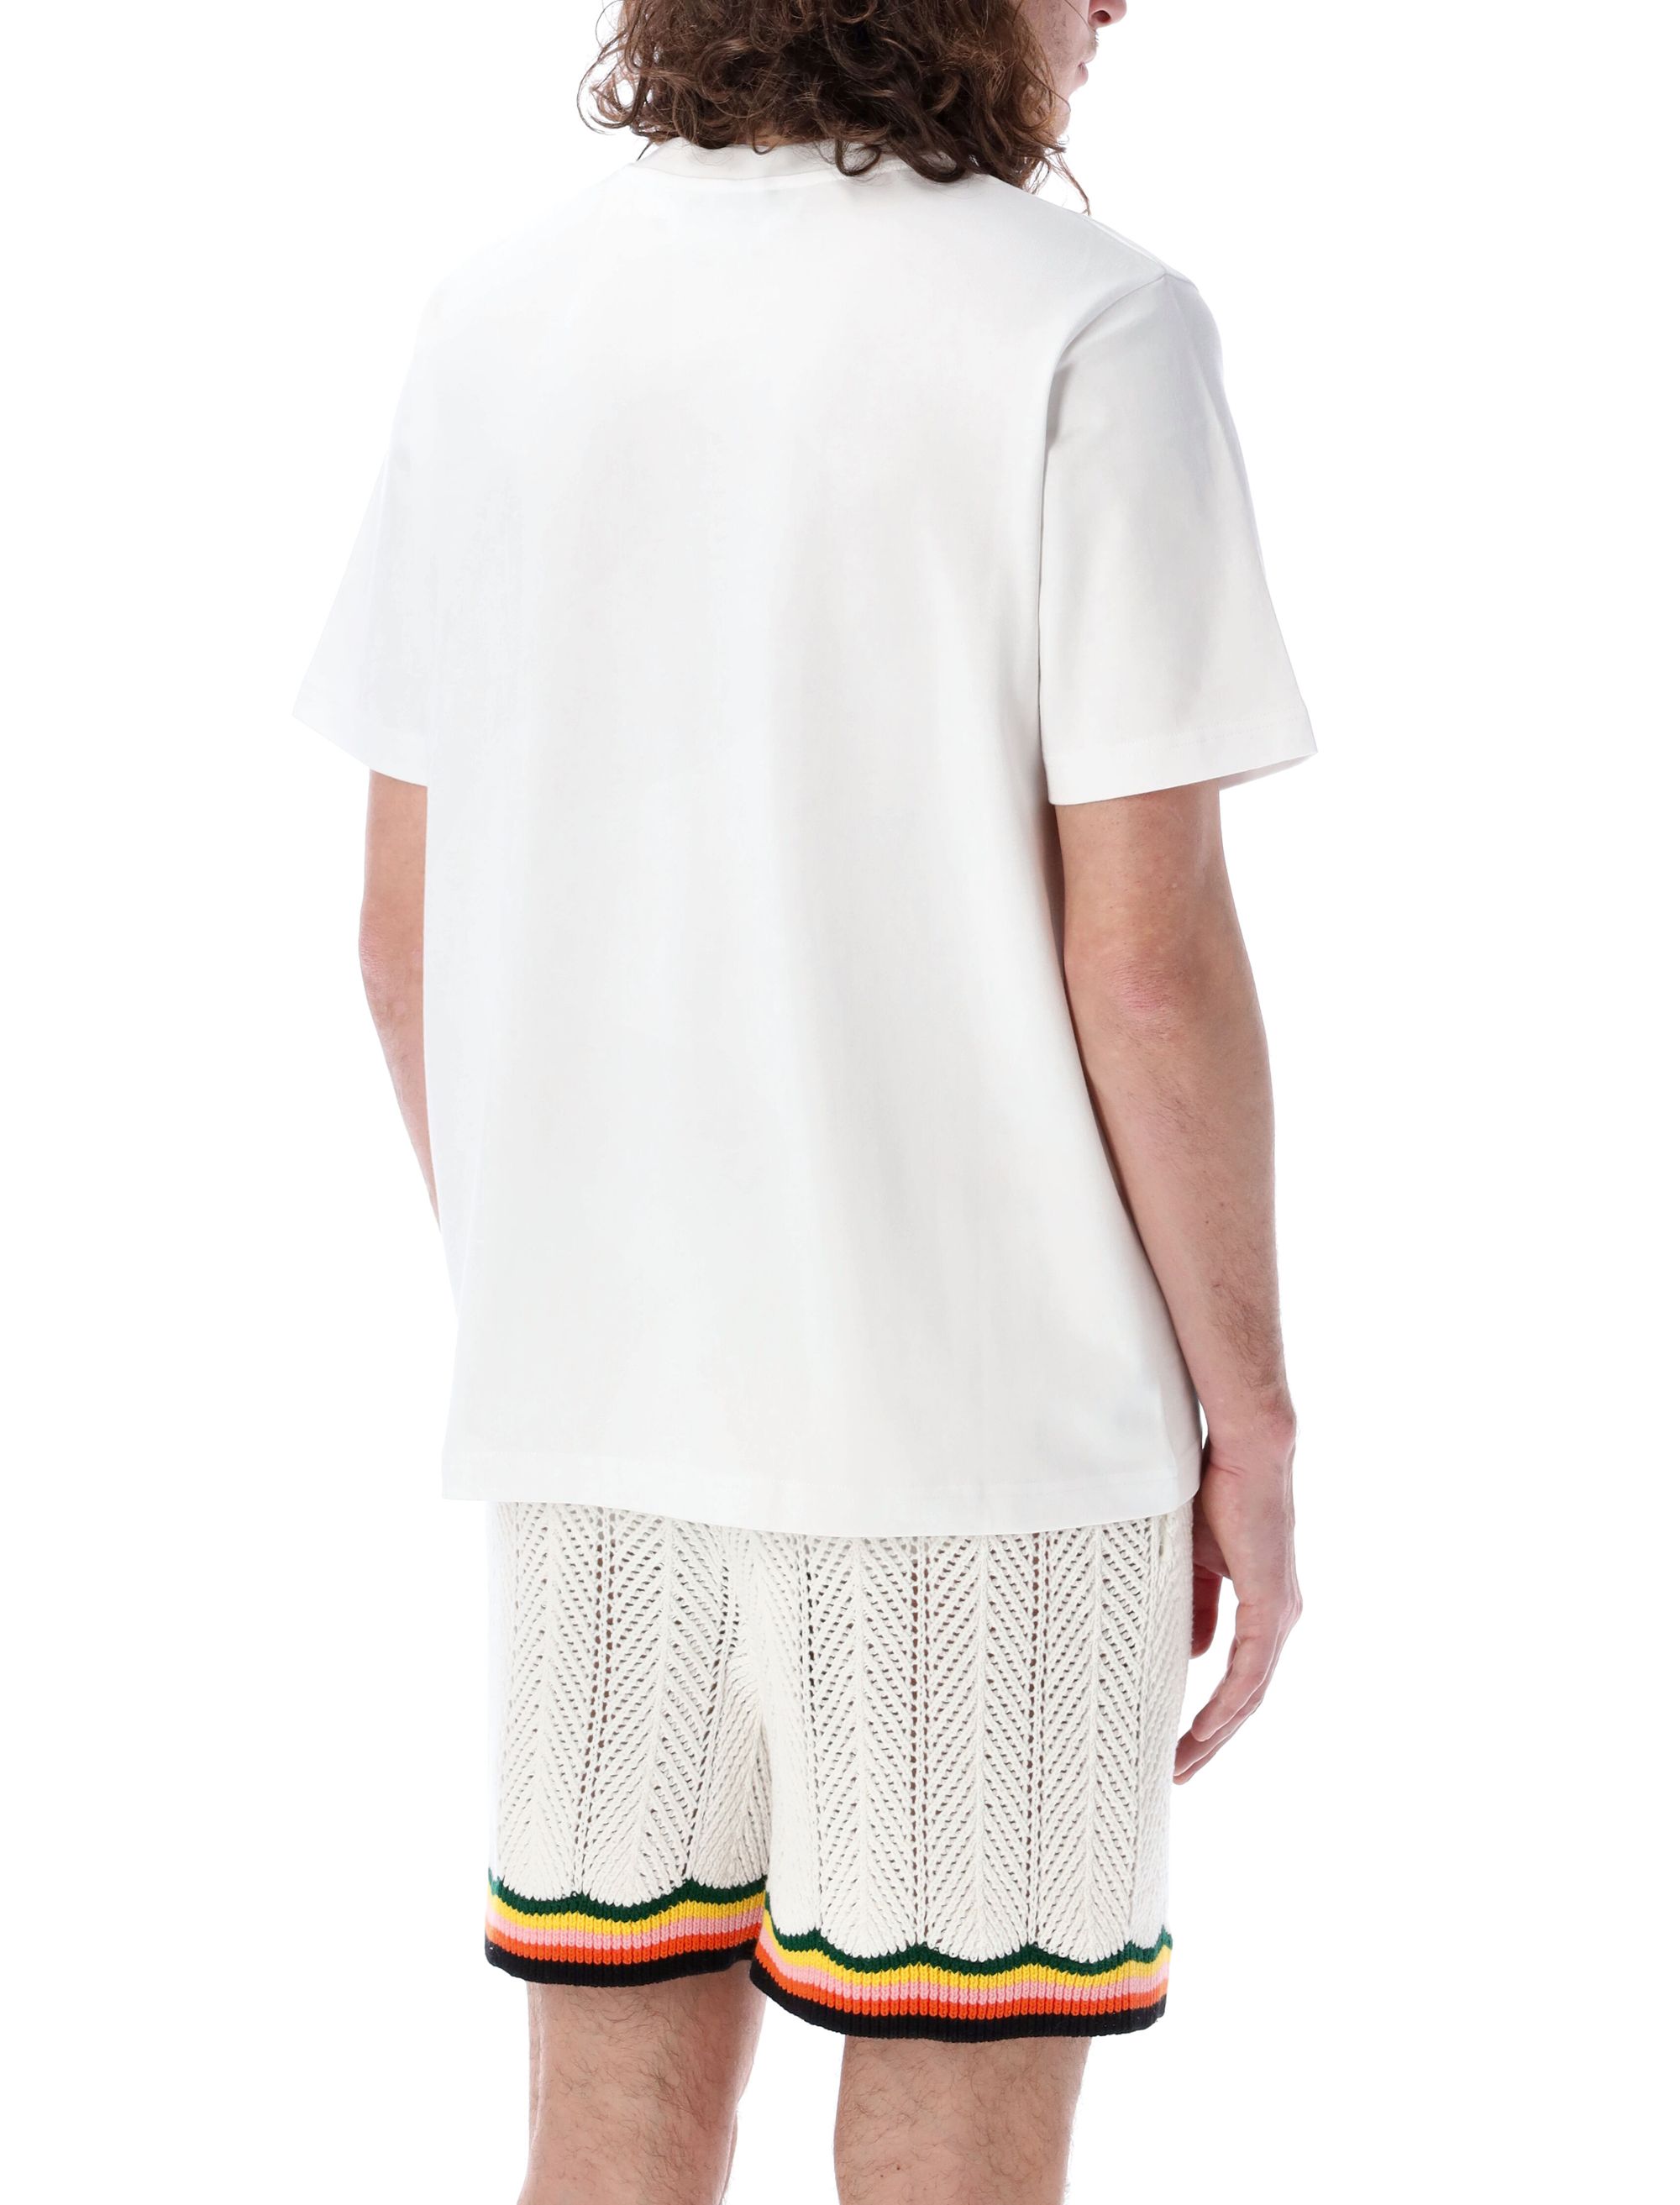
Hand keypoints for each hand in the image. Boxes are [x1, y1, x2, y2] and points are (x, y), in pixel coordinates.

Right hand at [1174, 1436, 1300, 1781]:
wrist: (1244, 1453)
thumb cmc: (1217, 1495)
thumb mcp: (1196, 1562)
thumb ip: (1196, 1608)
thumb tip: (1191, 1655)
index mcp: (1264, 1608)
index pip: (1239, 1678)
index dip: (1212, 1714)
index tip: (1179, 1742)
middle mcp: (1280, 1620)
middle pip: (1246, 1700)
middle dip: (1212, 1741)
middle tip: (1178, 1774)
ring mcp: (1280, 1617)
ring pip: (1249, 1695)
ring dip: (1216, 1734)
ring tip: (1184, 1766)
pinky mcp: (1273, 1608)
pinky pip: (1250, 1673)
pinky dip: (1227, 1706)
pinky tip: (1206, 1731)